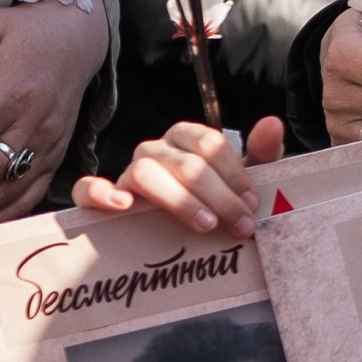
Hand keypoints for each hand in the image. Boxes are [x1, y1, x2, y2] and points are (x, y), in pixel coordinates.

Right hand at [74, 116, 284, 238]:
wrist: (175, 238)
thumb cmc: (211, 204)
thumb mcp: (238, 184)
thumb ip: (259, 155)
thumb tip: (274, 123)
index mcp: (186, 140)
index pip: (208, 141)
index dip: (234, 172)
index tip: (253, 203)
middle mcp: (155, 150)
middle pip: (185, 162)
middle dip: (219, 196)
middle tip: (242, 226)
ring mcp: (126, 173)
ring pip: (145, 172)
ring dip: (179, 199)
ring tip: (205, 226)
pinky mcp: (101, 198)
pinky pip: (87, 188)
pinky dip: (101, 192)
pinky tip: (124, 206)